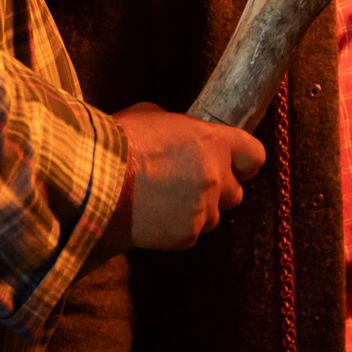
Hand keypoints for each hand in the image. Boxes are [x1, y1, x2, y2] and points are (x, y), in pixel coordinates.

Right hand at [113, 102, 265, 250]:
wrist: (96, 182)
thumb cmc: (122, 141)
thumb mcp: (156, 116)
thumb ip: (183, 131)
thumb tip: (185, 139)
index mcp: (213, 141)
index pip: (255, 155)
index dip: (244, 160)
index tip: (234, 162)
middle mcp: (215, 176)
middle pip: (236, 192)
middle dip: (219, 189)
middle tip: (192, 182)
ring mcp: (202, 208)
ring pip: (214, 216)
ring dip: (199, 209)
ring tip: (168, 200)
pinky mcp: (186, 235)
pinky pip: (192, 234)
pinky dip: (179, 228)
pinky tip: (155, 216)